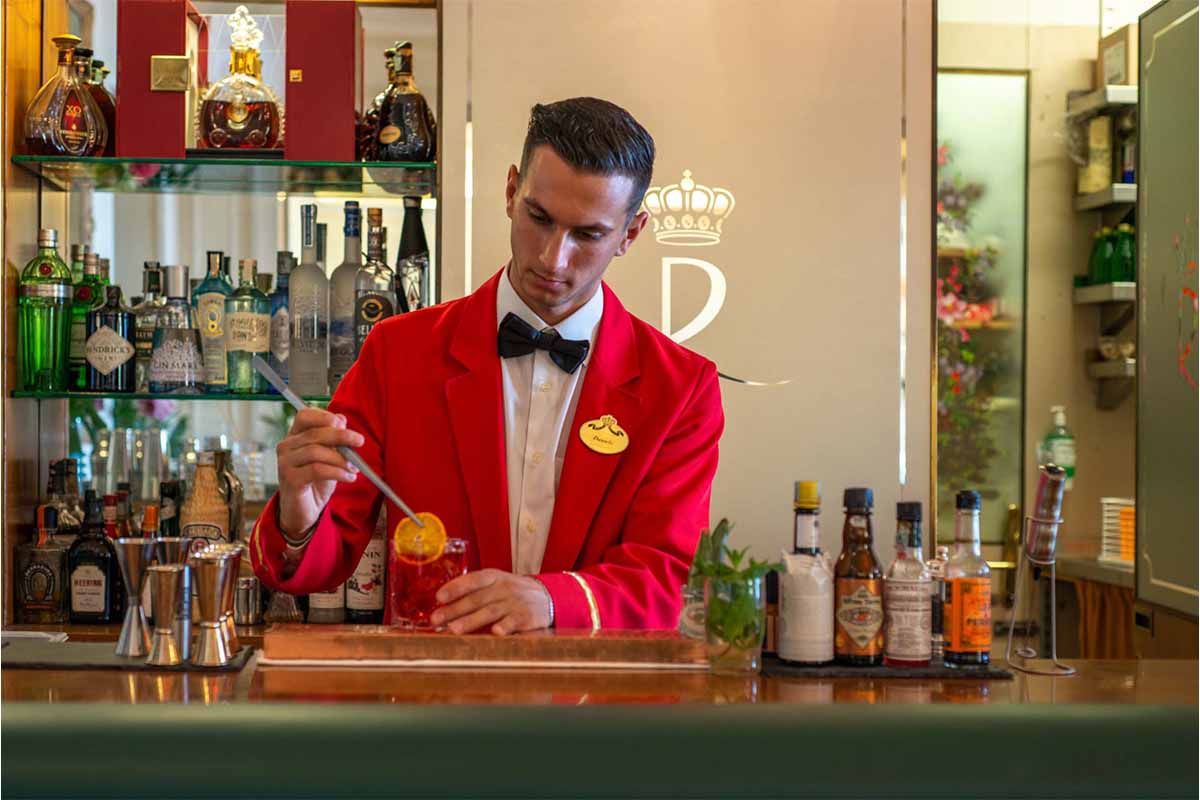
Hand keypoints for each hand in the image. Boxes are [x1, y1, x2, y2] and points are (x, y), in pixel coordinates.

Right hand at [276, 408, 364, 536]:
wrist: (304, 510)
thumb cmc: (316, 481)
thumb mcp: (329, 457)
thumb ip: (333, 438)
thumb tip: (341, 418)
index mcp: (294, 436)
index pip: (304, 415)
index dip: (324, 416)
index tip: (344, 424)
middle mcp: (286, 447)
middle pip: (314, 433)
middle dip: (341, 436)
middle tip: (359, 441)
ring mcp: (285, 463)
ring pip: (316, 452)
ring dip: (341, 459)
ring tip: (354, 468)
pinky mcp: (290, 479)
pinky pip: (317, 470)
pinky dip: (338, 472)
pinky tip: (349, 477)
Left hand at [430, 569, 551, 634]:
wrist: (547, 597)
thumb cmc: (512, 593)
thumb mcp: (495, 585)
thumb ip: (474, 592)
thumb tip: (443, 605)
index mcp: (494, 577)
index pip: (473, 580)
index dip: (456, 588)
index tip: (439, 597)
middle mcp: (503, 588)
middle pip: (476, 599)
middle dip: (454, 609)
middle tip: (437, 619)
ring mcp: (515, 602)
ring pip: (490, 611)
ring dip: (471, 620)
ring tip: (454, 629)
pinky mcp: (526, 616)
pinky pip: (514, 621)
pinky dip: (505, 627)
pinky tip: (495, 633)